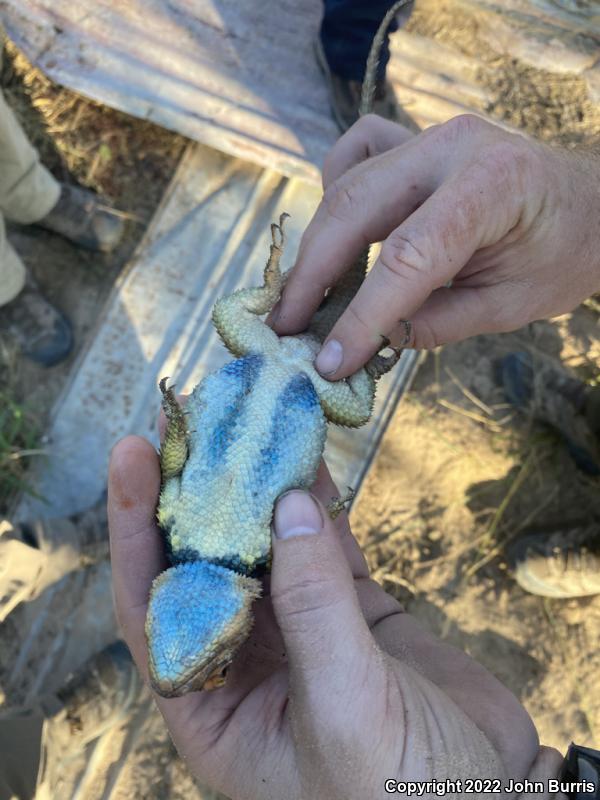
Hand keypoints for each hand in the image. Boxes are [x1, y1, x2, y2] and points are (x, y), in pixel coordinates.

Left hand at [108, 436, 560, 798]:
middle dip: (196, 490)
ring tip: (250, 420)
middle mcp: (247, 662)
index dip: (136, 529)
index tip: (135, 455)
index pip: (152, 606)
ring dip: (259, 487)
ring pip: (267, 546)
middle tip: (192, 418)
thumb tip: (288, 508)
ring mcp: (302, 631)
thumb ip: (313, 609)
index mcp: (214, 707)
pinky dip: (319, 503)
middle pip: (206, 562)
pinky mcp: (353, 613)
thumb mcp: (346, 711)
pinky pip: (325, 546)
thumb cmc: (405, 794)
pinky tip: (310, 458)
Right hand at [272, 114, 599, 378]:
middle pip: (353, 209)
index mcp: (491, 185)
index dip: (361, 316)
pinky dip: (335, 193)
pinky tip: (339, 235)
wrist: (589, 203)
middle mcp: (451, 146)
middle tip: (284, 329)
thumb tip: (364, 345)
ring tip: (303, 299)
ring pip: (344, 184)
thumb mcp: (509, 306)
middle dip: (311, 276)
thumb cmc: (560, 255)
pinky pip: (356, 155)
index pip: (406, 257)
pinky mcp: (415, 139)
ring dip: (317, 246)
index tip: (329, 363)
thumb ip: (435, 323)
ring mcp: (429, 135)